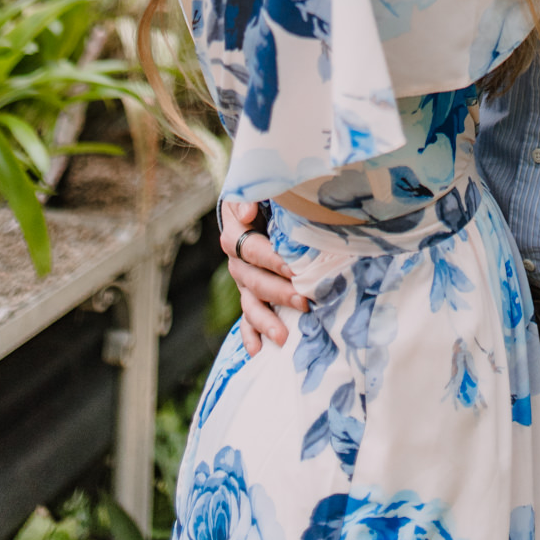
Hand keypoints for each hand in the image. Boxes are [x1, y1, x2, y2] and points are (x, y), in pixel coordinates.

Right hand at [219, 199, 304, 354]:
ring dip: (266, 321)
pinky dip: (250, 334)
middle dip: (279, 293)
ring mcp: (242, 281)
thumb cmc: (261, 197)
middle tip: (303, 302)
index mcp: (236, 235)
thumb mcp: (255, 189)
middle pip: (255, 281)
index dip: (271, 259)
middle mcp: (236, 261)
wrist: (251, 207)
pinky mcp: (248, 294)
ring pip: (250, 304)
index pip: (252, 249)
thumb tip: (249, 213)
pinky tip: (257, 351)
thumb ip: (253, 196)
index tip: (293, 268)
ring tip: (282, 337)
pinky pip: (246, 317)